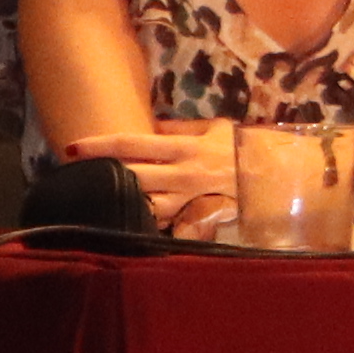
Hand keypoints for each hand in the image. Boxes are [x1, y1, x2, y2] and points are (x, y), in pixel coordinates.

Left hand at [62, 119, 240, 239]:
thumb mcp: (218, 129)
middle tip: (74, 177)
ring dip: (119, 203)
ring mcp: (191, 200)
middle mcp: (184, 175)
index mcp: (186, 148)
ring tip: (96, 201)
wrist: (281, 179)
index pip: (132, 144)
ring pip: (144, 205)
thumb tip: (149, 130)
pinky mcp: (199, 219)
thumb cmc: (246, 150)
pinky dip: (145, 222)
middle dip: (100, 176)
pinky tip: (127, 221)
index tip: (72, 148)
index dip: (99, 146)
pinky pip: (166, 223)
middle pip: (131, 176)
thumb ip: (181, 129)